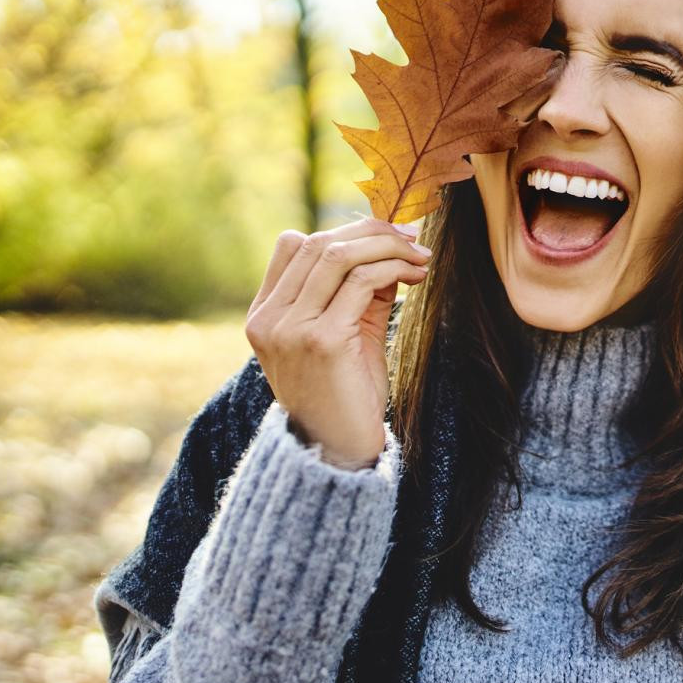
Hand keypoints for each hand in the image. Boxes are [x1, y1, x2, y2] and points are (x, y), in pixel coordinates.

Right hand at [245, 217, 431, 469]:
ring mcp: (290, 328)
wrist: (339, 452)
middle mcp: (269, 318)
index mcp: (264, 315)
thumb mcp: (346, 336)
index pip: (293, 246)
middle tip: (411, 237)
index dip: (341, 230)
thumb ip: (358, 294)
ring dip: (386, 247)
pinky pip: (360, 282)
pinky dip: (392, 269)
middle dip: (370, 232)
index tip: (384, 236)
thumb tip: (389, 249)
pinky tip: (415, 276)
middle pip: (318, 243)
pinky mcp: (321, 340)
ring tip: (419, 255)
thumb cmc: (345, 396)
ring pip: (339, 255)